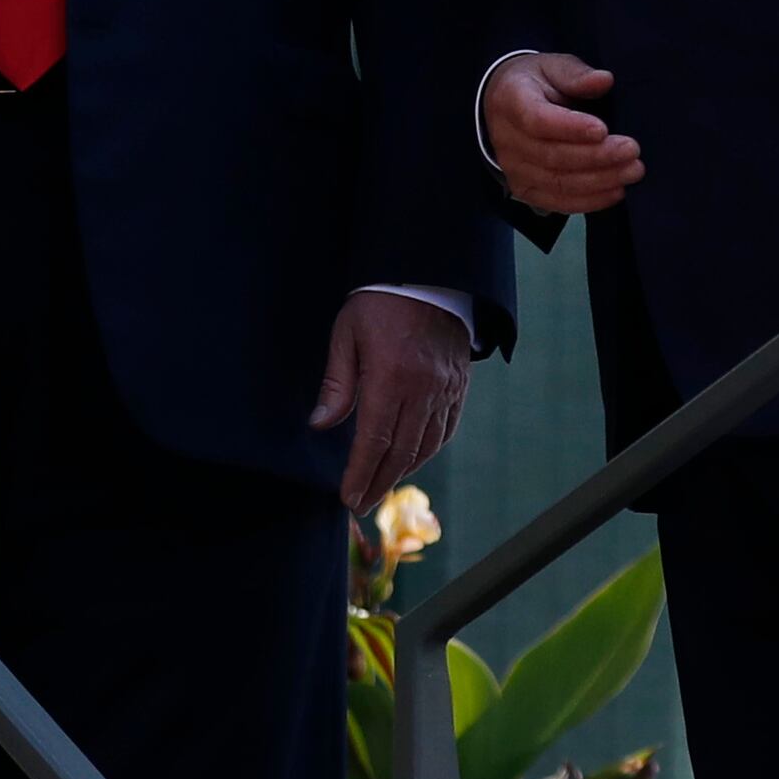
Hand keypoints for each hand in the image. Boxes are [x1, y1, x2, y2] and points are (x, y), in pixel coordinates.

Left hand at [308, 291, 470, 516]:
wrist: (428, 274)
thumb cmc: (378, 302)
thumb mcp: (346, 334)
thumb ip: (337, 382)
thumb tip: (319, 424)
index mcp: (392, 377)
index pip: (374, 440)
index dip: (360, 474)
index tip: (348, 498)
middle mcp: (424, 389)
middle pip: (401, 452)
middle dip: (379, 483)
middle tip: (361, 504)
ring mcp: (446, 389)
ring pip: (426, 445)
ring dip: (402, 472)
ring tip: (380, 487)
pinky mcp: (459, 385)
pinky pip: (446, 429)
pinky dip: (428, 451)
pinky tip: (411, 461)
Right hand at [483, 51, 643, 215]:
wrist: (504, 106)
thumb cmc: (536, 83)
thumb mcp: (554, 66)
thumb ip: (577, 74)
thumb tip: (604, 80)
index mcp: (510, 101)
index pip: (537, 120)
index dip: (570, 128)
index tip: (603, 129)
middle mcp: (506, 139)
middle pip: (552, 156)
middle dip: (596, 156)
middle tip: (632, 151)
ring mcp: (513, 169)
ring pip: (557, 182)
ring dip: (599, 181)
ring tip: (632, 172)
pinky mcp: (524, 189)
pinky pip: (557, 202)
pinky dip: (589, 201)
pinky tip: (616, 192)